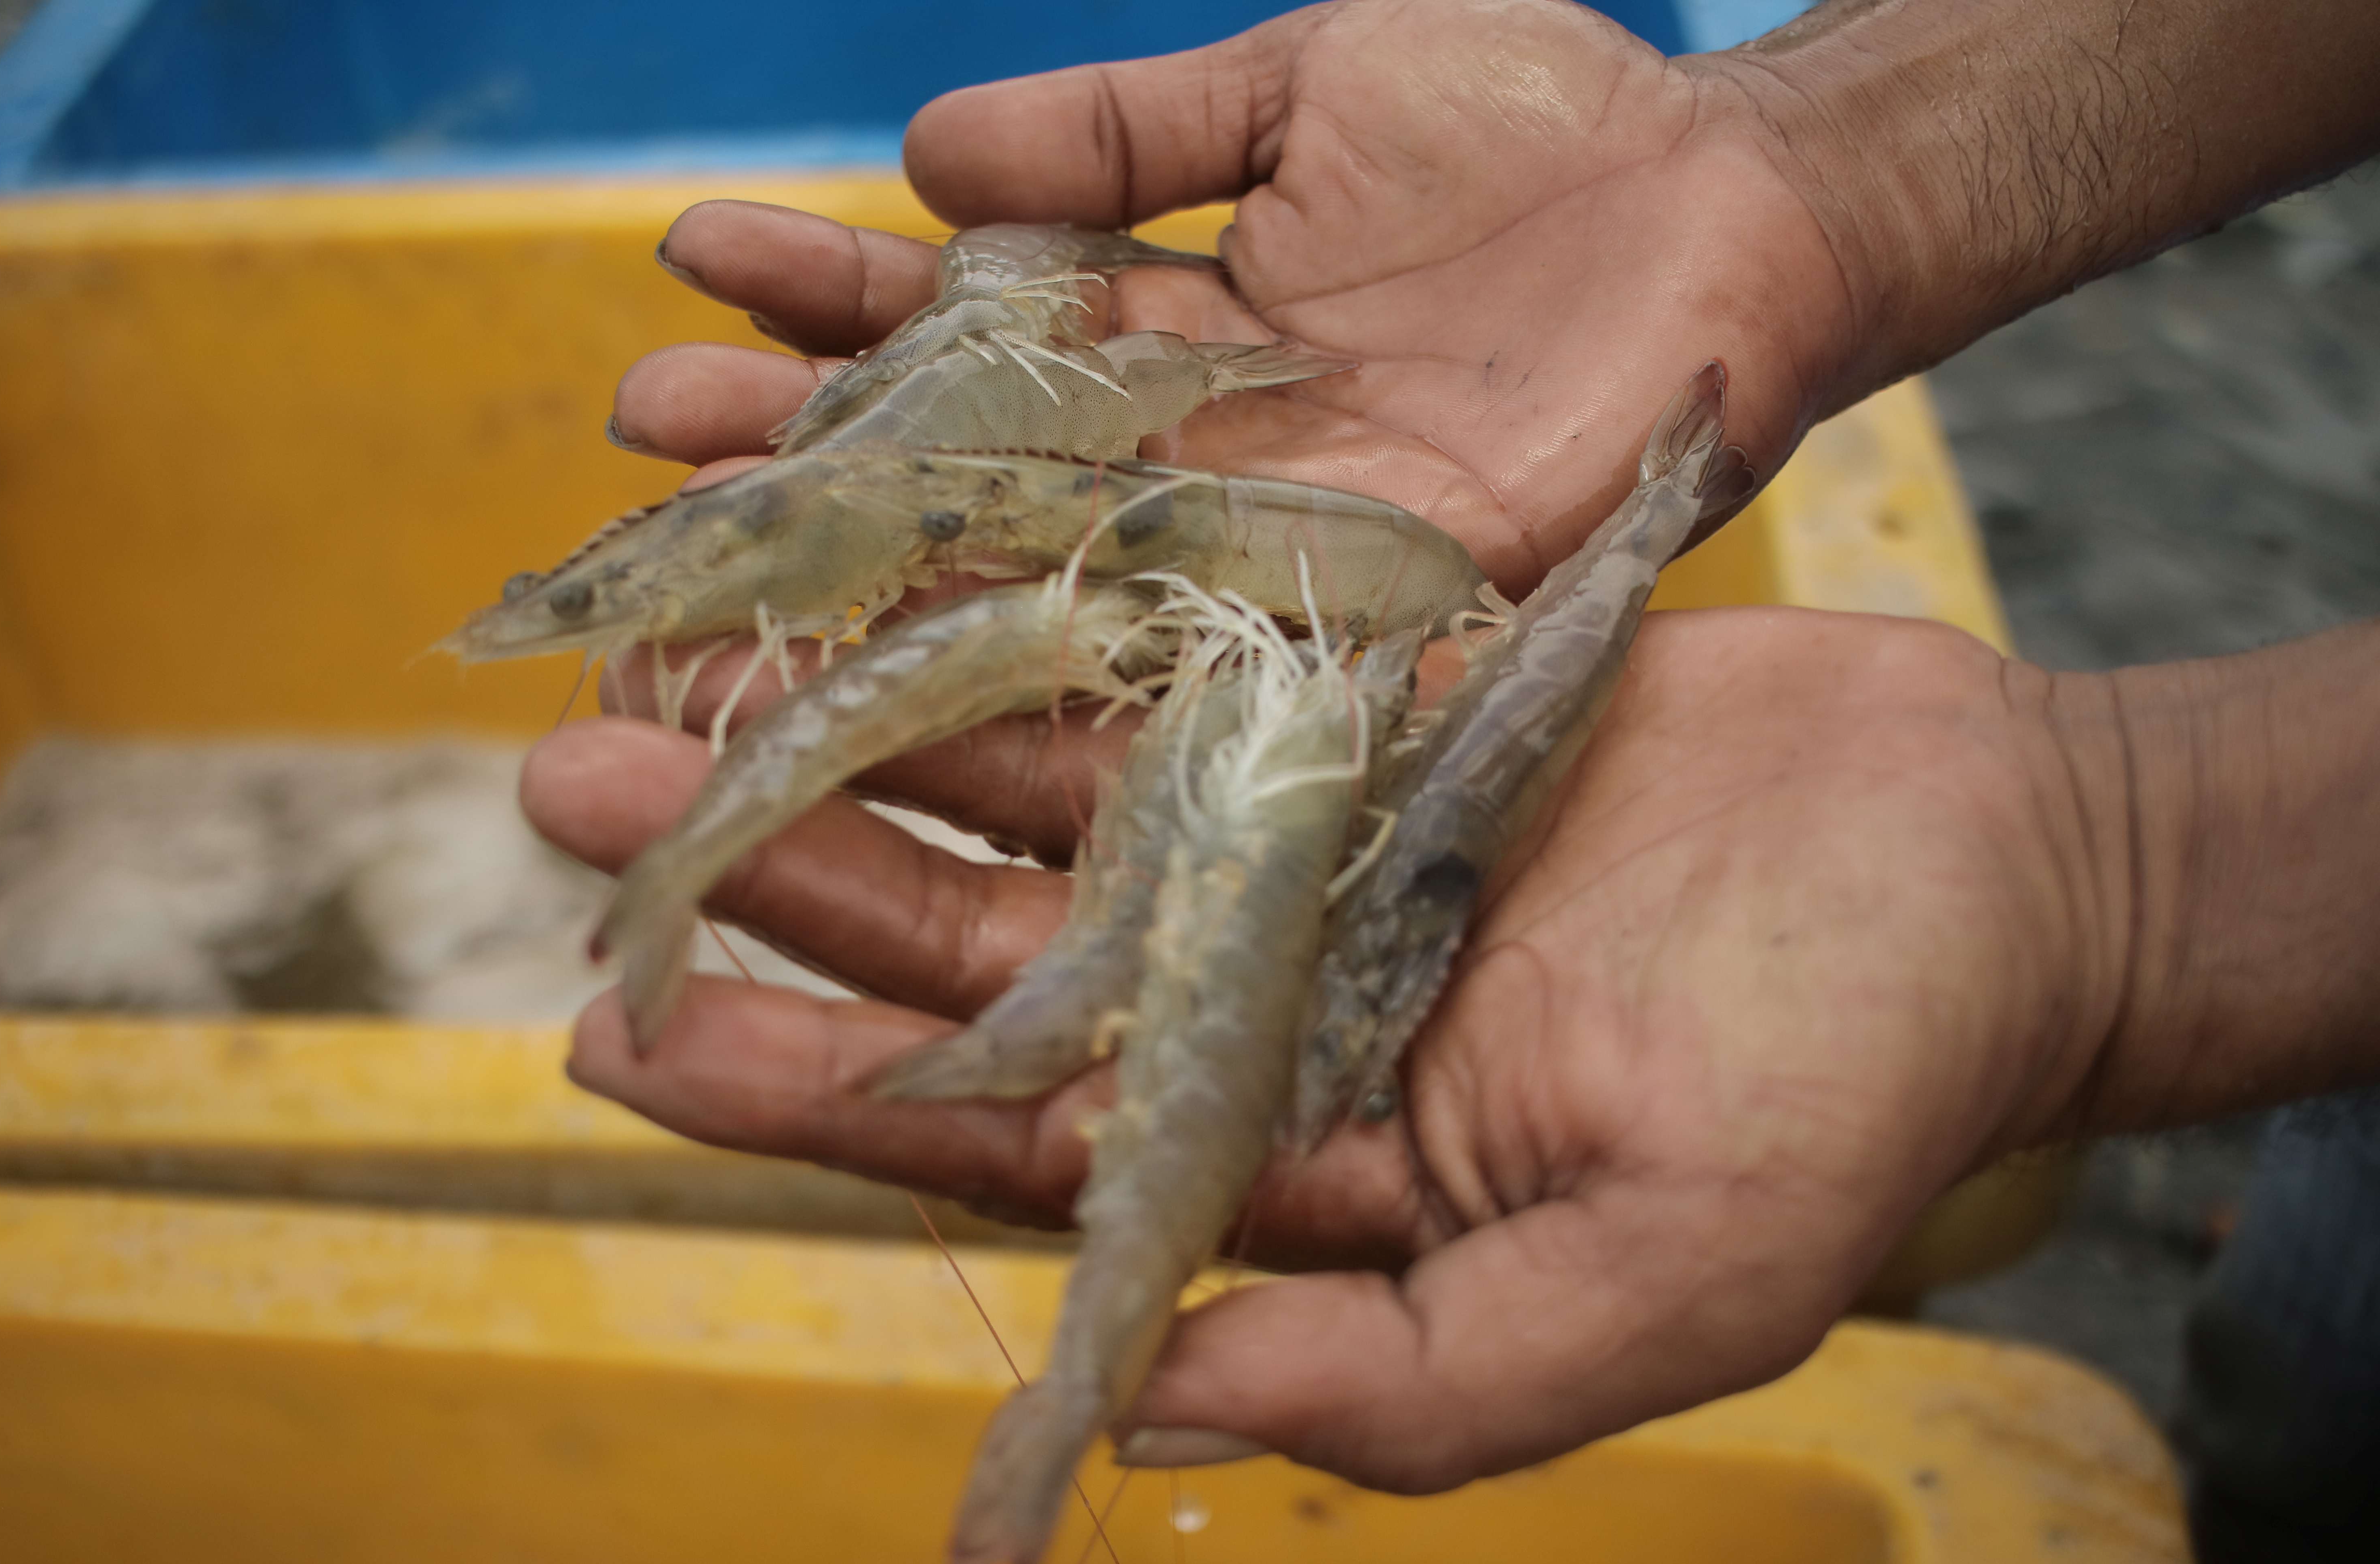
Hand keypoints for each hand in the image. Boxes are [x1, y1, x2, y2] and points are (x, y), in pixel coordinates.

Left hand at [523, 606, 2135, 1489]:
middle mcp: (1275, 1002)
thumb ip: (1415, 1386)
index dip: (820, 1101)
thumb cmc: (1849, 1099)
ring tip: (682, 677)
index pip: (1014, 1147)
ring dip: (868, 741)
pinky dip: (1036, 624)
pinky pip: (1166, 661)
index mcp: (1307, 1160)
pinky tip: (898, 575)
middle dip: (791, 891)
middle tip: (586, 809)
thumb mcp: (1660, 1294)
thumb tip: (1165, 1415)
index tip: (630, 1037)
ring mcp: (1315, 841)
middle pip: (985, 959)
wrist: (1991, 873)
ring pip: (1041, 798)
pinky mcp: (1373, 700)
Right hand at [608, 0, 1860, 597]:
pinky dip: (1074, 666)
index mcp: (1171, 318)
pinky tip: (932, 675)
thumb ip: (1136, 120)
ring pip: (1048, 567)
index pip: (960, 314)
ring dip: (886, 567)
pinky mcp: (1365, 612)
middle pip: (970, 461)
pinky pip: (1201, 645)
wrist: (1738, 209)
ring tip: (712, 554)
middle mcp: (1194, 449)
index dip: (827, 291)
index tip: (686, 266)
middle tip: (641, 439)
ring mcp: (1270, 541)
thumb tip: (929, 145)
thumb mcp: (1311, 73)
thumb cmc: (1543, 120)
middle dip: (806, 443)